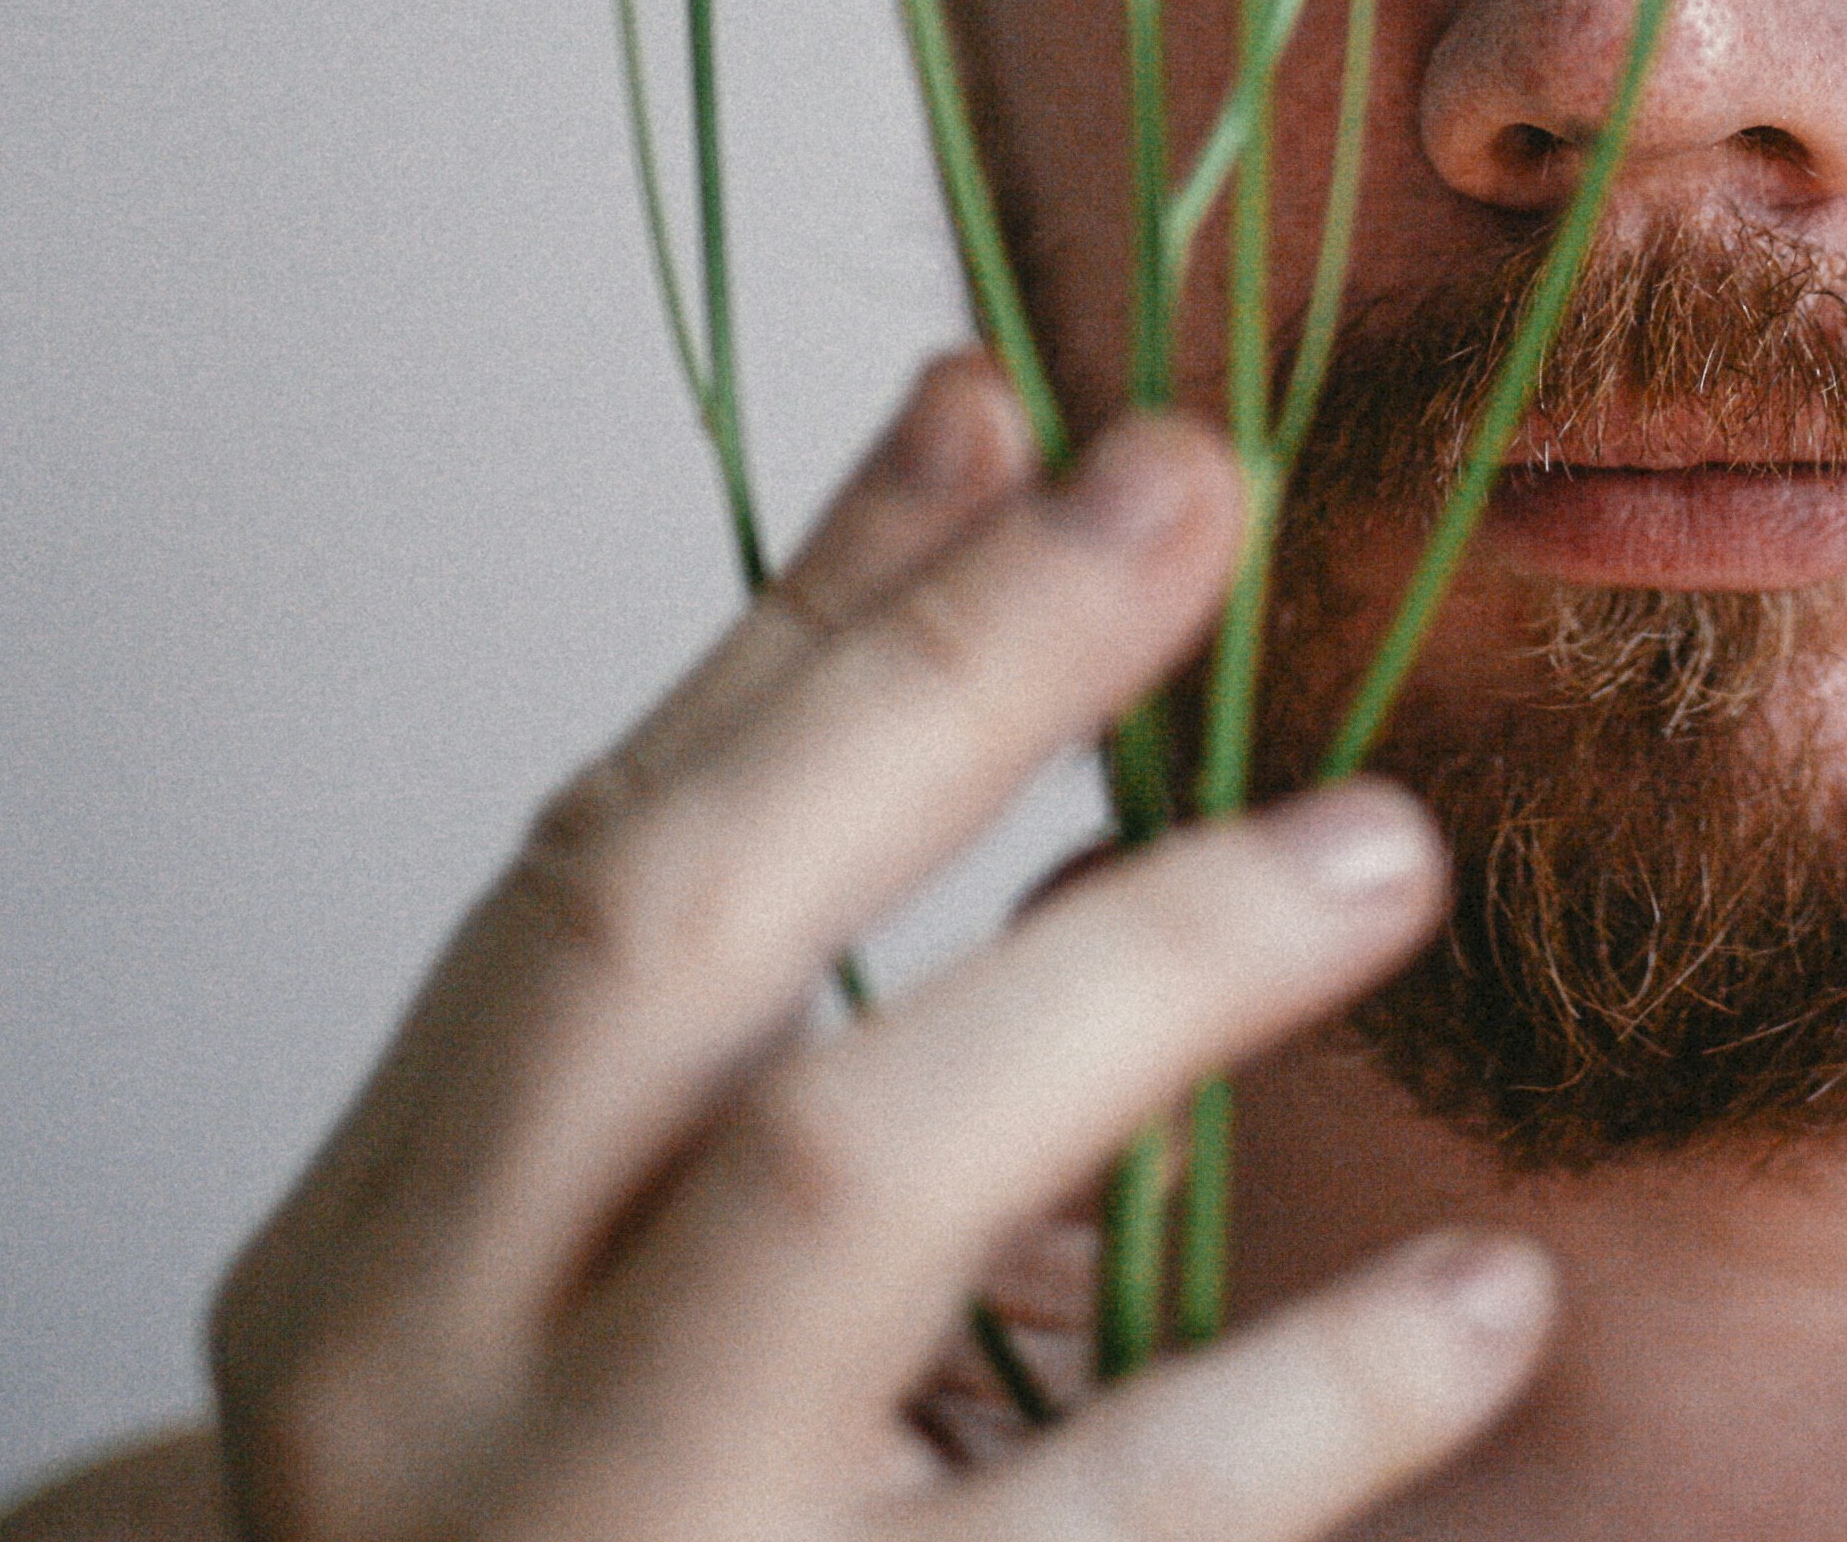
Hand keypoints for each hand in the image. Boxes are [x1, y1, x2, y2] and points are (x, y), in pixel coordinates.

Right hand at [199, 354, 1548, 1537]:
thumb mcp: (612, 1257)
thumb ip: (784, 881)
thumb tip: (974, 449)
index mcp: (365, 1281)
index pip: (598, 866)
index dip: (835, 619)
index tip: (1054, 418)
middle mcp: (429, 1417)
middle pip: (684, 947)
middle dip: (943, 691)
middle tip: (1204, 509)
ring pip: (852, 1183)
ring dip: (1131, 972)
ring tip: (1386, 852)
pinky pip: (1098, 1537)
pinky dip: (1305, 1400)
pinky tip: (1481, 1301)